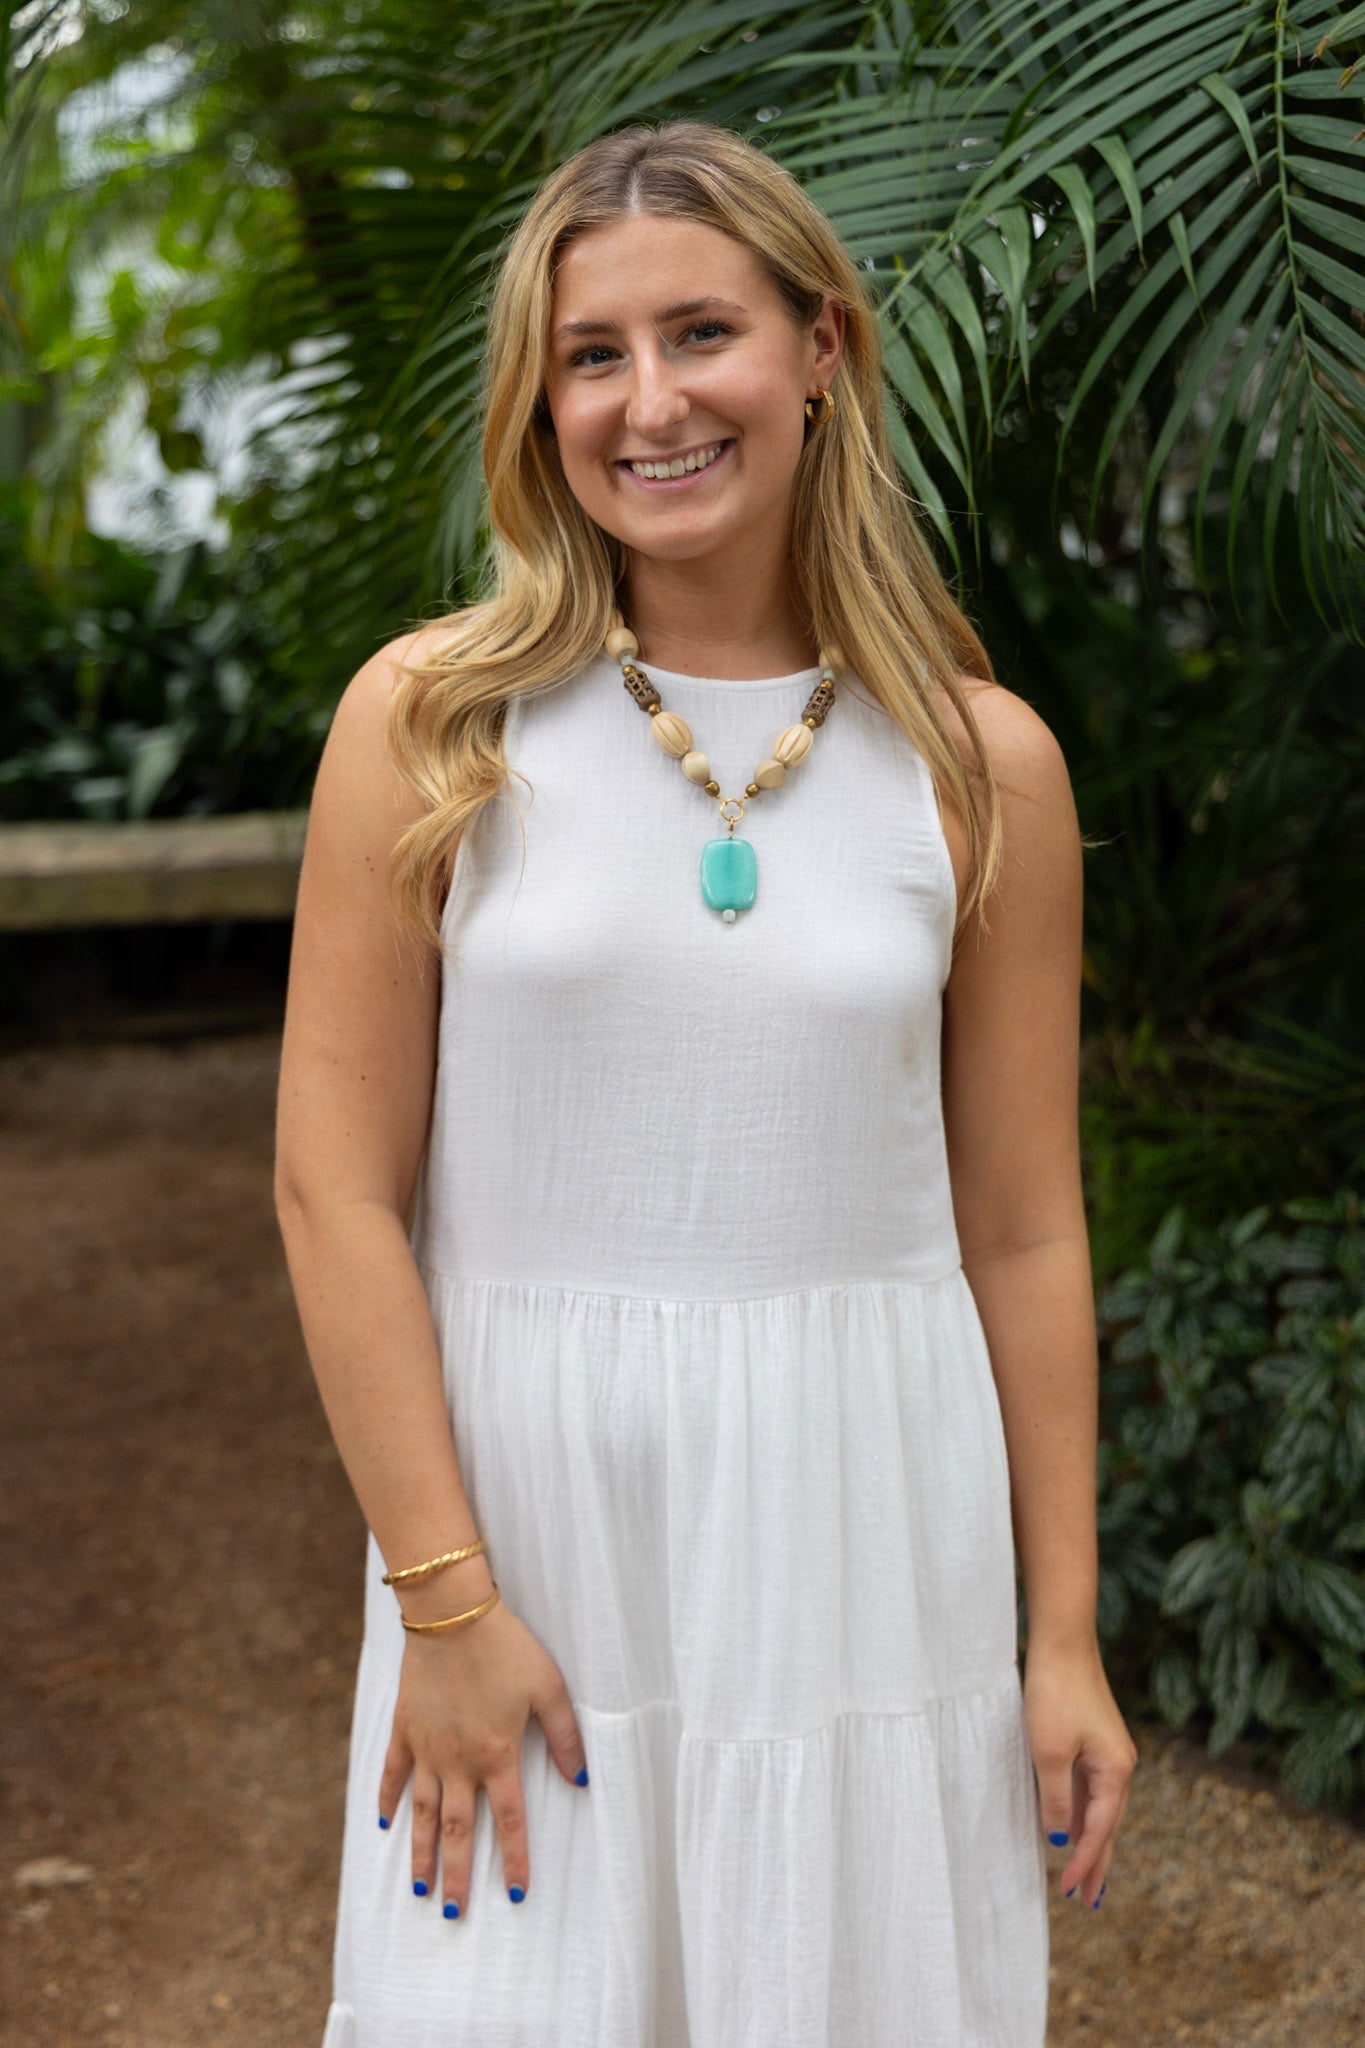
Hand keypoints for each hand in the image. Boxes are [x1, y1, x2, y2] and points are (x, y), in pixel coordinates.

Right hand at [377, 1592, 588, 1918]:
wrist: (451, 1613)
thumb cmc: (507, 1647)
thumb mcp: (549, 1687)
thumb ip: (564, 1737)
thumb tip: (581, 1779)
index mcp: (497, 1755)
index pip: (509, 1821)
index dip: (515, 1860)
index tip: (517, 1895)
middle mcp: (459, 1762)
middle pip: (457, 1831)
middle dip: (457, 1876)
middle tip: (452, 1915)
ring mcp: (427, 1747)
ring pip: (421, 1813)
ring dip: (420, 1853)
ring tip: (419, 1888)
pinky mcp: (404, 1727)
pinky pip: (393, 1773)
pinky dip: (388, 1799)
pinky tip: (385, 1824)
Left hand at [1022, 1635, 1137, 1909]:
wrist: (1062, 1643)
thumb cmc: (1055, 1694)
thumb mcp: (1049, 1753)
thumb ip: (1055, 1800)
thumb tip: (1058, 1839)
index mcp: (1116, 1771)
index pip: (1100, 1830)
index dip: (1084, 1863)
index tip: (1069, 1892)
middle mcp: (1119, 1765)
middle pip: (1108, 1826)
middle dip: (1098, 1863)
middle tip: (1088, 1901)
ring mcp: (1107, 1753)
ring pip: (1099, 1809)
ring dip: (1090, 1841)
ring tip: (1085, 1876)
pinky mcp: (1093, 1740)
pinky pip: (1089, 1789)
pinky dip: (1081, 1813)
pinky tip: (1070, 1827)